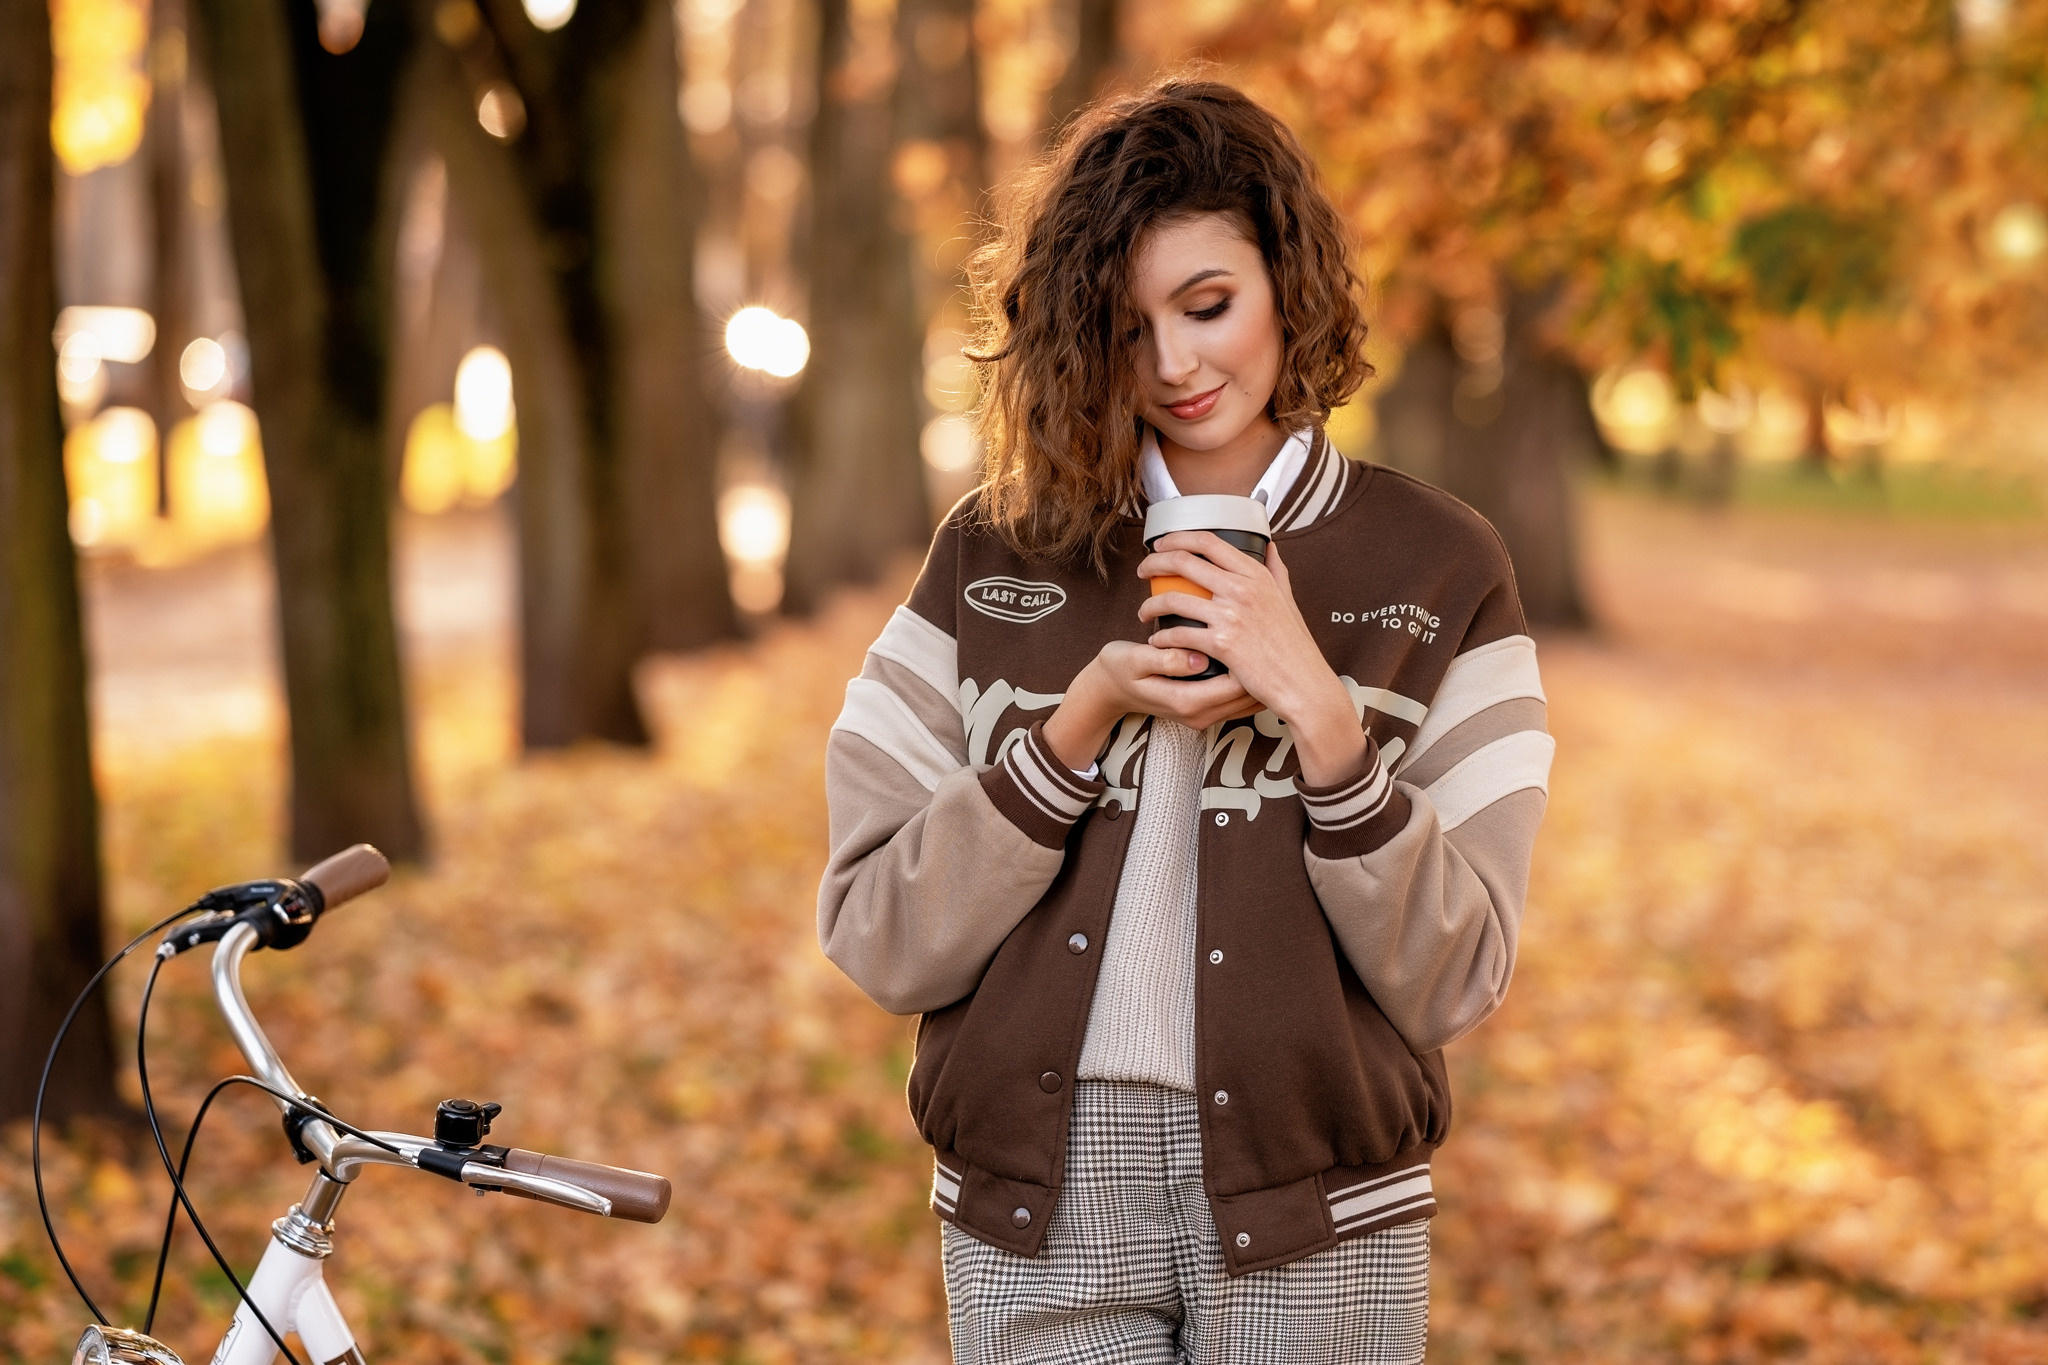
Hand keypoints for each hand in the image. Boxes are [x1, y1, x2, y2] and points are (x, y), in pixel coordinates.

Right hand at [1042, 640, 1261, 770]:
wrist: (1106, 690)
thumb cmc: (1118, 671)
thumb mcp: (1135, 660)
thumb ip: (1165, 659)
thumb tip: (1197, 657)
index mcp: (1186, 702)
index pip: (1236, 685)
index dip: (1253, 659)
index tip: (1261, 629)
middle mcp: (1200, 715)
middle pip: (1250, 697)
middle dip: (1265, 669)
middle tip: (1277, 633)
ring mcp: (1204, 716)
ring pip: (1248, 701)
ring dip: (1261, 676)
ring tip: (1272, 644)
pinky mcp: (1205, 709)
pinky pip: (1237, 699)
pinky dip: (1249, 680)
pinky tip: (1254, 657)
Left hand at [1135, 533, 1370, 786]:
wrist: (1303, 683)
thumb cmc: (1296, 646)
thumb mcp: (1288, 599)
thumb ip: (1276, 570)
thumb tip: (1270, 546)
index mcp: (1256, 576)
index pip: (1209, 542)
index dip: (1178, 538)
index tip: (1162, 543)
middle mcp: (1242, 589)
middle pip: (1184, 561)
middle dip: (1155, 562)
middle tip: (1143, 570)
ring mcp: (1231, 616)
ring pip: (1174, 599)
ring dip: (1151, 604)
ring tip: (1145, 612)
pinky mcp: (1222, 644)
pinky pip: (1179, 635)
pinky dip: (1162, 637)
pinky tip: (1157, 641)